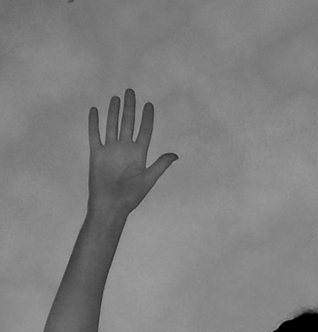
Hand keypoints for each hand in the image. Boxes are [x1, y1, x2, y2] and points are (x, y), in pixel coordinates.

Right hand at [87, 89, 177, 215]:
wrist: (110, 206)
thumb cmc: (130, 197)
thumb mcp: (148, 180)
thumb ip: (160, 165)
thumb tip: (175, 155)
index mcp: (139, 154)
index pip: (145, 131)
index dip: (147, 118)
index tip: (149, 105)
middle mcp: (125, 149)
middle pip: (128, 123)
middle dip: (130, 107)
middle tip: (131, 91)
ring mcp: (111, 150)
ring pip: (112, 125)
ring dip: (114, 111)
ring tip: (116, 97)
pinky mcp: (97, 154)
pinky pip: (95, 135)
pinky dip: (94, 123)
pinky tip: (95, 110)